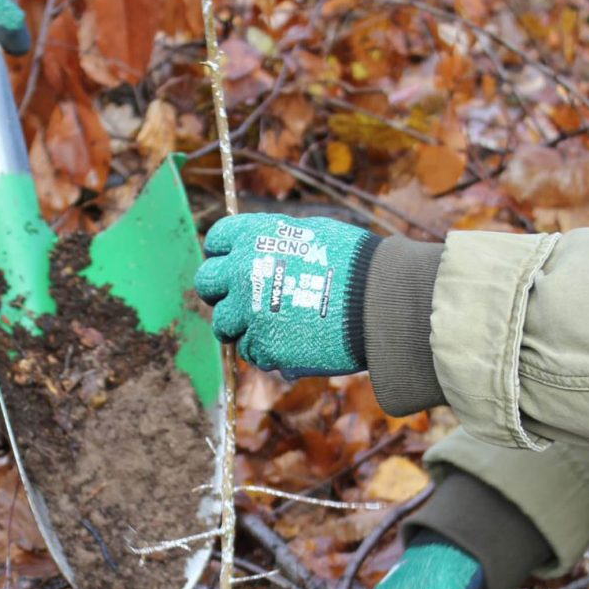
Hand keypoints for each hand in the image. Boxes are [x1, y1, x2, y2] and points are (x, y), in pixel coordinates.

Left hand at [194, 213, 379, 377]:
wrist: (382, 302)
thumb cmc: (358, 266)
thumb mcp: (312, 235)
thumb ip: (275, 245)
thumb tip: (256, 255)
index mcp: (255, 236)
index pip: (216, 242)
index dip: (223, 256)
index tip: (233, 268)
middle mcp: (243, 270)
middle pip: (206, 284)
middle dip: (221, 294)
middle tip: (243, 305)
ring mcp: (249, 311)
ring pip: (224, 325)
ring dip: (244, 328)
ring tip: (277, 328)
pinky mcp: (263, 346)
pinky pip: (251, 353)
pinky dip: (267, 352)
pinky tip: (294, 345)